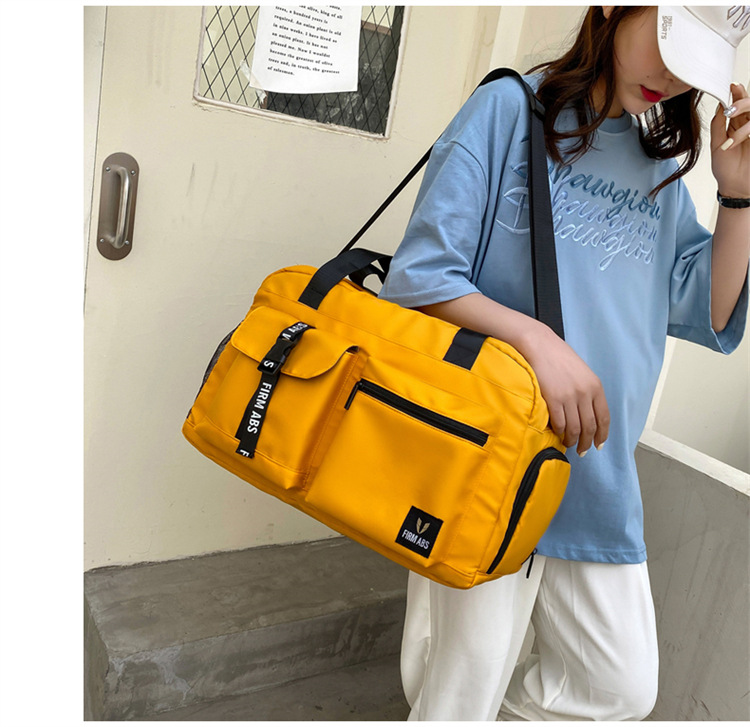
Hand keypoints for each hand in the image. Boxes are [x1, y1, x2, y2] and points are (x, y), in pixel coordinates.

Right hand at [522, 323, 609, 456]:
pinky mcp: (553, 399)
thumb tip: (586, 414)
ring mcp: (569, 397)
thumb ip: (587, 391)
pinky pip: (559, 423)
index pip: (604, 418)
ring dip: (572, 441)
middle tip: (582, 451)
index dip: (602, 435)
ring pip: (575, 429)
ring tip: (568, 444)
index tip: (598, 445)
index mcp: (595, 386)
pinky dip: (559, 432)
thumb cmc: (558, 357)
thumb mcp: (581, 372)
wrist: (539, 345)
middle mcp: (585, 393)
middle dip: (587, 443)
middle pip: (590, 427)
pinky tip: (557, 433)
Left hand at [711, 82, 749, 198]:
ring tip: (732, 123)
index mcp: (737, 126)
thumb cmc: (725, 169)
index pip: (740, 105)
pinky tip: (735, 139)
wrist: (735, 188)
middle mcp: (749, 126)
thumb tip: (719, 107)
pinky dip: (747, 130)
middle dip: (742, 102)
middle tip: (731, 109)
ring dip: (744, 119)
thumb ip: (718, 127)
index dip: (738, 93)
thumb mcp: (717, 146)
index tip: (732, 85)